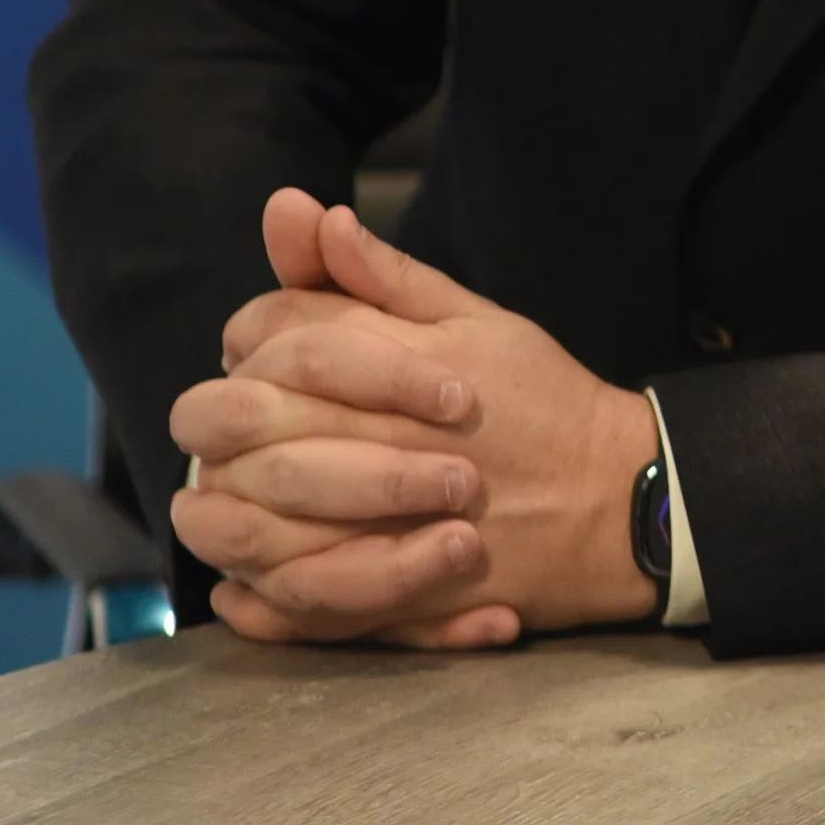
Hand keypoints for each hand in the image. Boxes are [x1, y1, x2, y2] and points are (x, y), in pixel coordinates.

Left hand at [170, 193, 660, 648]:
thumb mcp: (474, 317)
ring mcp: (386, 525)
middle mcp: (382, 439)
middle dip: (220, 420)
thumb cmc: (542, 398)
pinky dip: (260, 601)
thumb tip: (316, 218)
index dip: (251, 335)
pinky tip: (238, 586)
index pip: (279, 332)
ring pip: (261, 521)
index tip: (250, 346)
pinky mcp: (397, 597)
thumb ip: (386, 277)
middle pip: (251, 422)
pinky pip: (303, 606)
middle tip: (219, 425)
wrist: (613, 499)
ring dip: (223, 510)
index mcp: (396, 361)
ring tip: (211, 501)